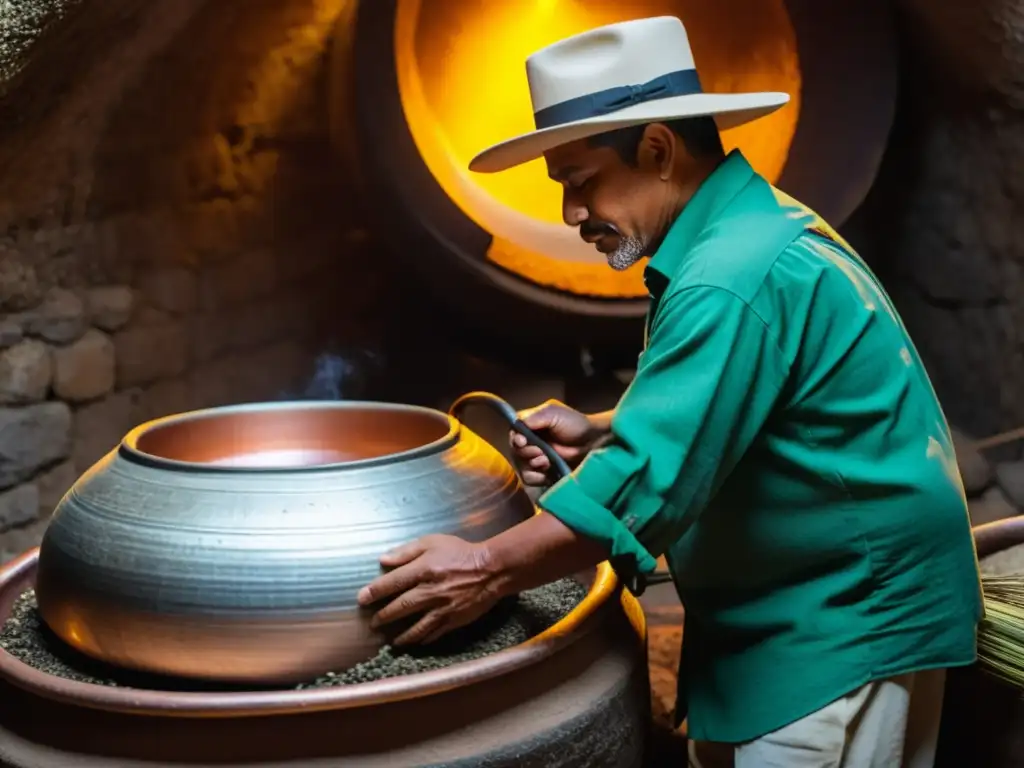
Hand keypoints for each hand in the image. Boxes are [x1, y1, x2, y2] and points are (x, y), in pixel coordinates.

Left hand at [356, 534, 501, 645]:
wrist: (491, 569)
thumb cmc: (460, 552)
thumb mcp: (432, 542)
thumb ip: (406, 551)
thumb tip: (383, 560)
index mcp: (423, 570)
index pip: (392, 583)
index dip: (375, 592)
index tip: (362, 599)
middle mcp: (430, 591)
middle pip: (401, 607)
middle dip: (384, 617)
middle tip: (373, 623)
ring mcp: (442, 608)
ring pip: (416, 627)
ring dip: (401, 635)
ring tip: (391, 641)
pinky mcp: (454, 620)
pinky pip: (435, 633)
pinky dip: (423, 639)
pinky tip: (416, 642)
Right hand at [510, 400, 602, 485]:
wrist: (593, 443)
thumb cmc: (575, 424)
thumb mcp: (554, 413)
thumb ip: (534, 416)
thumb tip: (517, 425)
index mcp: (530, 425)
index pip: (513, 432)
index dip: (515, 438)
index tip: (523, 442)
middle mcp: (529, 442)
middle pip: (514, 450)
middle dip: (527, 452)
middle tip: (541, 452)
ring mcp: (535, 459)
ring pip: (520, 465)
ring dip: (532, 464)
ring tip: (547, 461)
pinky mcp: (542, 473)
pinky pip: (529, 479)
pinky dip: (536, 477)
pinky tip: (547, 471)